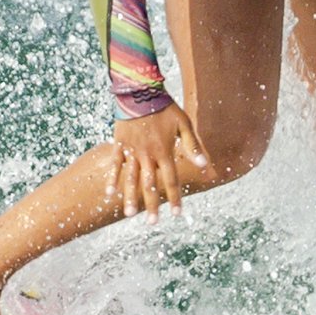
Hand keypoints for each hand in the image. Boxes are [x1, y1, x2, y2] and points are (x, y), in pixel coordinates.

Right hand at [107, 104, 209, 224]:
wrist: (140, 91)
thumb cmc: (164, 107)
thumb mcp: (184, 124)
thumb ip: (193, 146)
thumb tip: (205, 166)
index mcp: (164, 152)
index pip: (171, 180)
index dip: (175, 198)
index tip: (177, 214)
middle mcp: (148, 155)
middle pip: (150, 185)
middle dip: (152, 205)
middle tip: (152, 223)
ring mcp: (132, 151)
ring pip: (131, 179)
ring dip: (131, 198)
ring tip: (130, 215)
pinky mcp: (119, 145)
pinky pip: (115, 165)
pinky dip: (112, 179)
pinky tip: (110, 193)